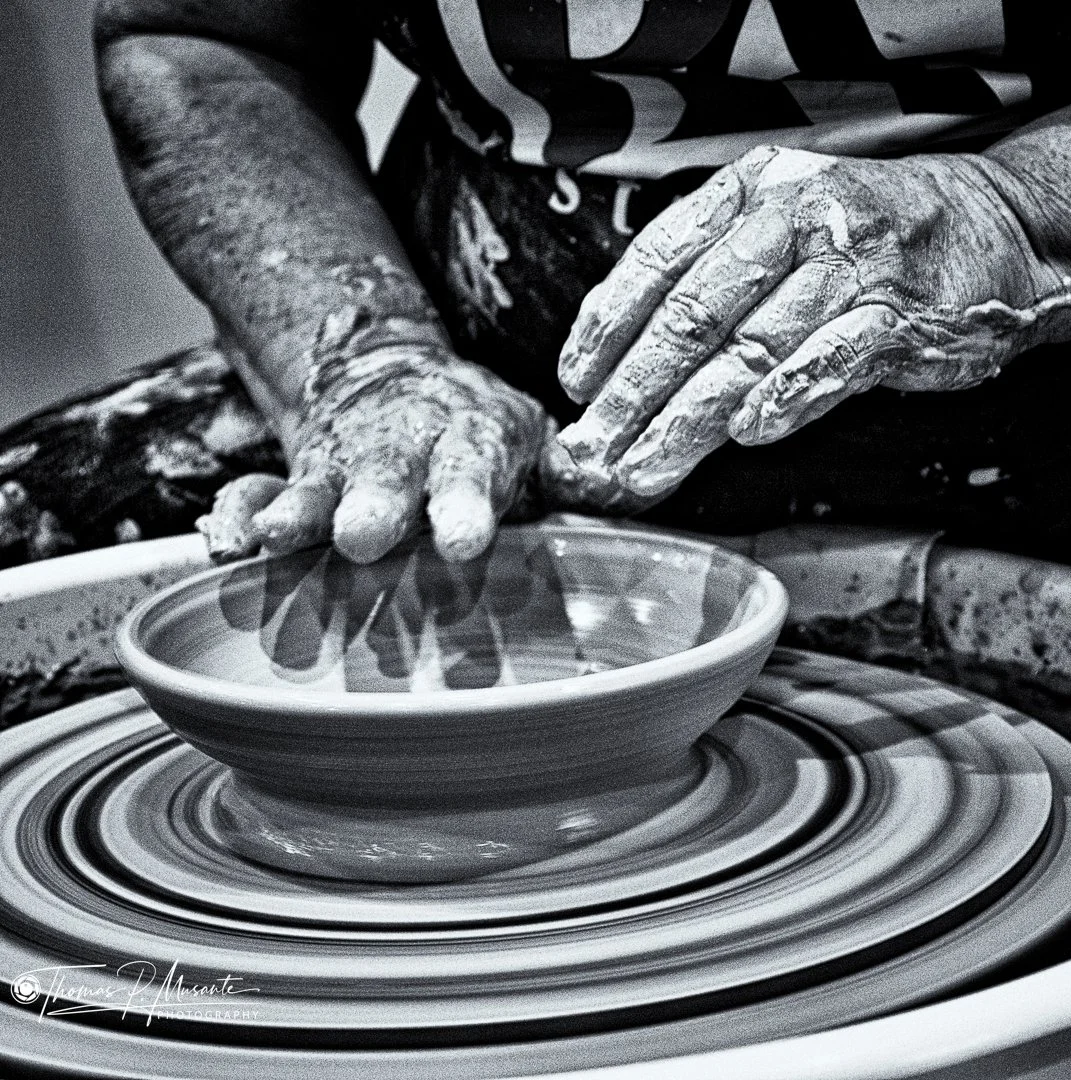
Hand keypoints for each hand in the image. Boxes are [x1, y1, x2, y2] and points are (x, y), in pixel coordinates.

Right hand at [198, 330, 547, 563]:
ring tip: (273, 537)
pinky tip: (224, 547)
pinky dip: (236, 518)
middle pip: (384, 480)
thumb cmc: (473, 433)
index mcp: (463, 444)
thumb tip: (606, 479)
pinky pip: (254, 497)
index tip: (464, 540)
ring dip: (297, 514)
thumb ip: (559, 466)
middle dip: (373, 507)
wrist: (394, 380)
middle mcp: (398, 456)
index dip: (464, 505)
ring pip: (314, 489)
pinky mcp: (294, 483)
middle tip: (365, 537)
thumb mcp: (524, 434)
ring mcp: (341, 471)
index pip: (467, 472)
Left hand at [554, 145, 1070, 502]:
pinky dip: (784, 398)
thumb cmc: (861, 241)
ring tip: (642, 467)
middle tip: (594, 447)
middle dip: (632, 391)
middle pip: (692, 314)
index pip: (657, 259)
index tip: (574, 382)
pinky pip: (829, 362)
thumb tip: (622, 360)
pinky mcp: (898, 315)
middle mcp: (794, 217)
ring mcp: (848, 266)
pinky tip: (742, 433)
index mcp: (750, 192)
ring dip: (687, 419)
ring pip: (748, 349)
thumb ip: (707, 282)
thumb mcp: (777, 229)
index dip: (607, 325)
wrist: (990, 228)